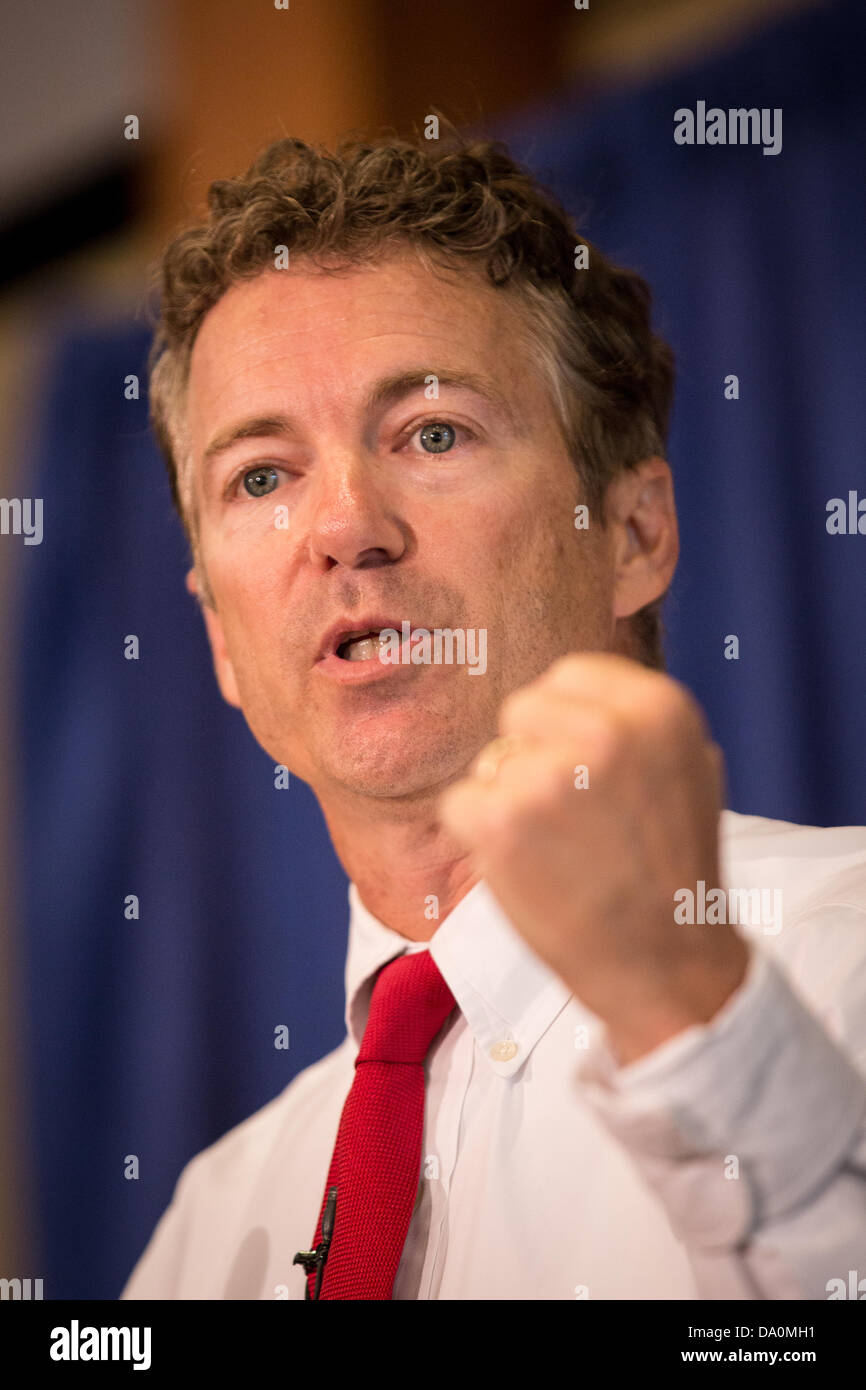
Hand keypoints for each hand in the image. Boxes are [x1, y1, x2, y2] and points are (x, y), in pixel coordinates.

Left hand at [438, 652, 749, 1064]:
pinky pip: (460, 803)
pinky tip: (526, 868)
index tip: (580, 766)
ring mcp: (550, 775)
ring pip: (491, 763)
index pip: (569, 674)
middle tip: (566, 815)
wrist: (667, 963)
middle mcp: (607, 731)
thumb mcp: (688, 767)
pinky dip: (479, 838)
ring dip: (509, 803)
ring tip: (558, 850)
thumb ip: (634, 720)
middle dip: (530, 756)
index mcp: (659, 709)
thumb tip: (572, 687)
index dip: (564, 723)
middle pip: (519, 710)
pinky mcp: (501, 821)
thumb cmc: (672, 868)